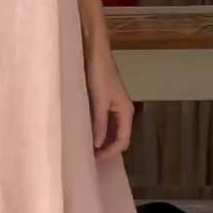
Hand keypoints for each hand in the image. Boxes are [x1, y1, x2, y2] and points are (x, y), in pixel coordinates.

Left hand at [85, 40, 134, 159]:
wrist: (95, 51)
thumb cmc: (99, 72)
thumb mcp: (98, 101)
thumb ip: (99, 124)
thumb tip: (98, 145)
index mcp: (126, 111)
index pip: (123, 141)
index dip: (110, 153)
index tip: (95, 161)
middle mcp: (123, 111)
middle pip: (119, 138)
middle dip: (107, 150)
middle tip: (90, 159)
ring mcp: (115, 106)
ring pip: (112, 131)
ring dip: (102, 141)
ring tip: (87, 149)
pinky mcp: (106, 101)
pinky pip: (105, 122)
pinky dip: (98, 130)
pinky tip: (86, 133)